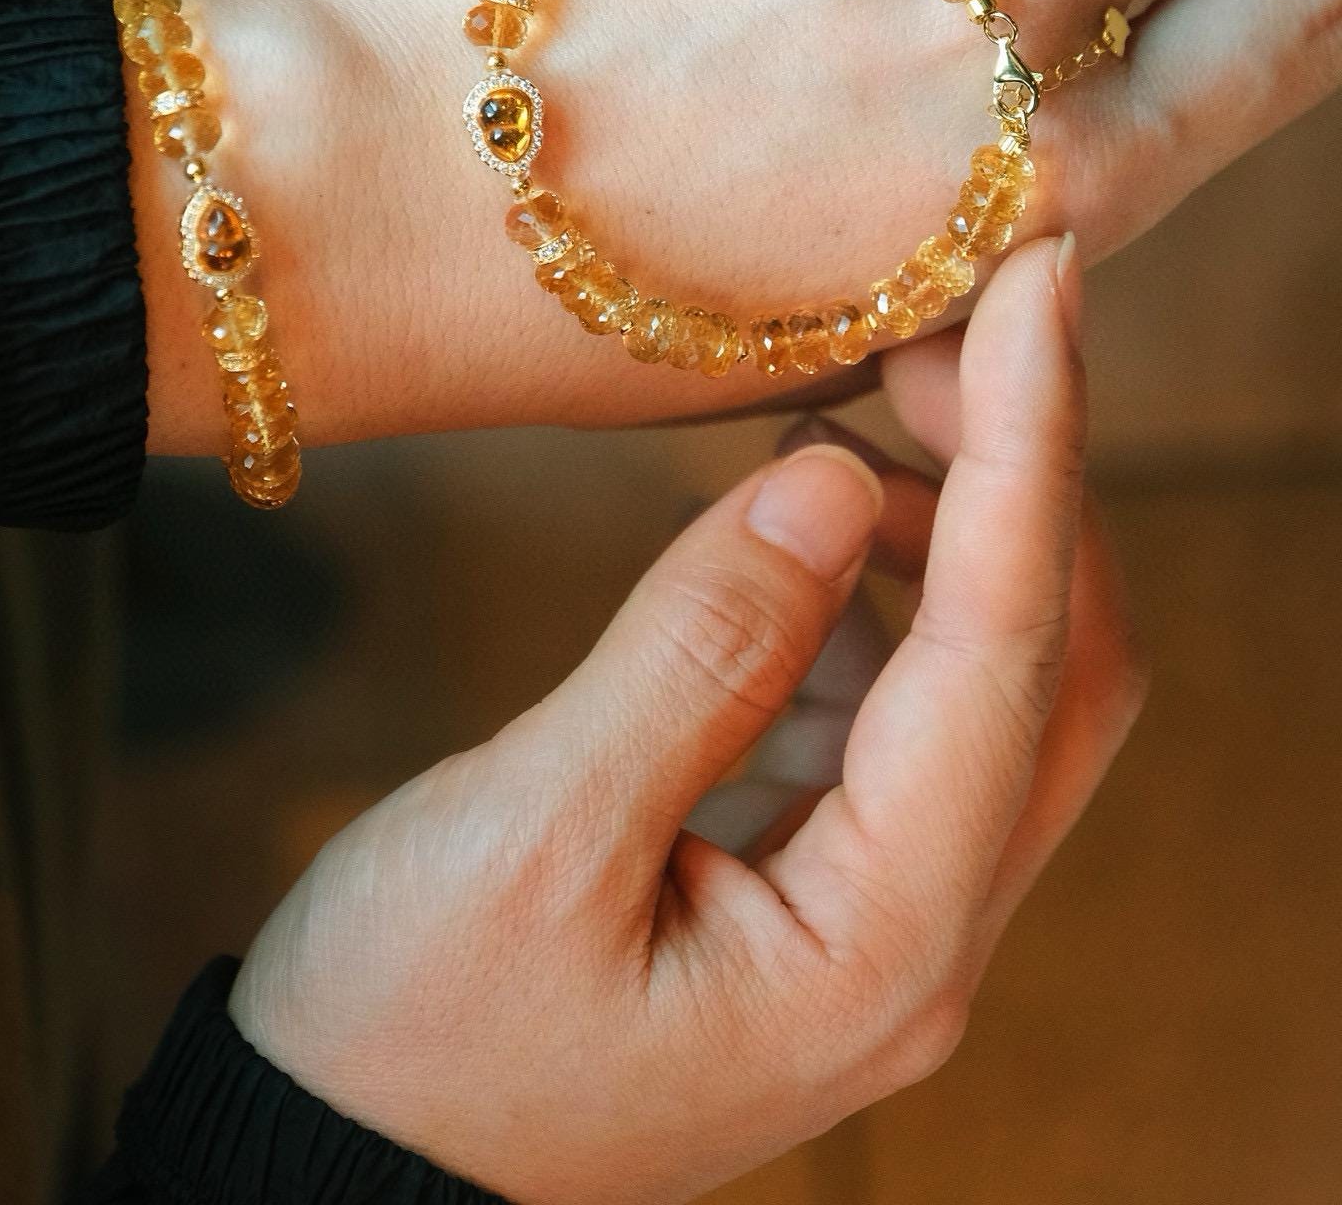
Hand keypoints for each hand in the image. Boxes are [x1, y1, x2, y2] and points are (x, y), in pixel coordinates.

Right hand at [228, 239, 1143, 1204]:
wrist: (339, 1167)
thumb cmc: (410, 1029)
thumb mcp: (535, 830)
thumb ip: (700, 652)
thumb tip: (831, 481)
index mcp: (875, 948)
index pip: (1009, 657)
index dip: (1031, 448)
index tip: (1037, 279)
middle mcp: (917, 943)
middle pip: (1056, 676)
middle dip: (1021, 481)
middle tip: (936, 323)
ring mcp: (877, 923)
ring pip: (994, 690)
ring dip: (955, 532)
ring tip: (849, 408)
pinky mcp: (820, 890)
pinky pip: (905, 716)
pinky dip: (881, 595)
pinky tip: (800, 524)